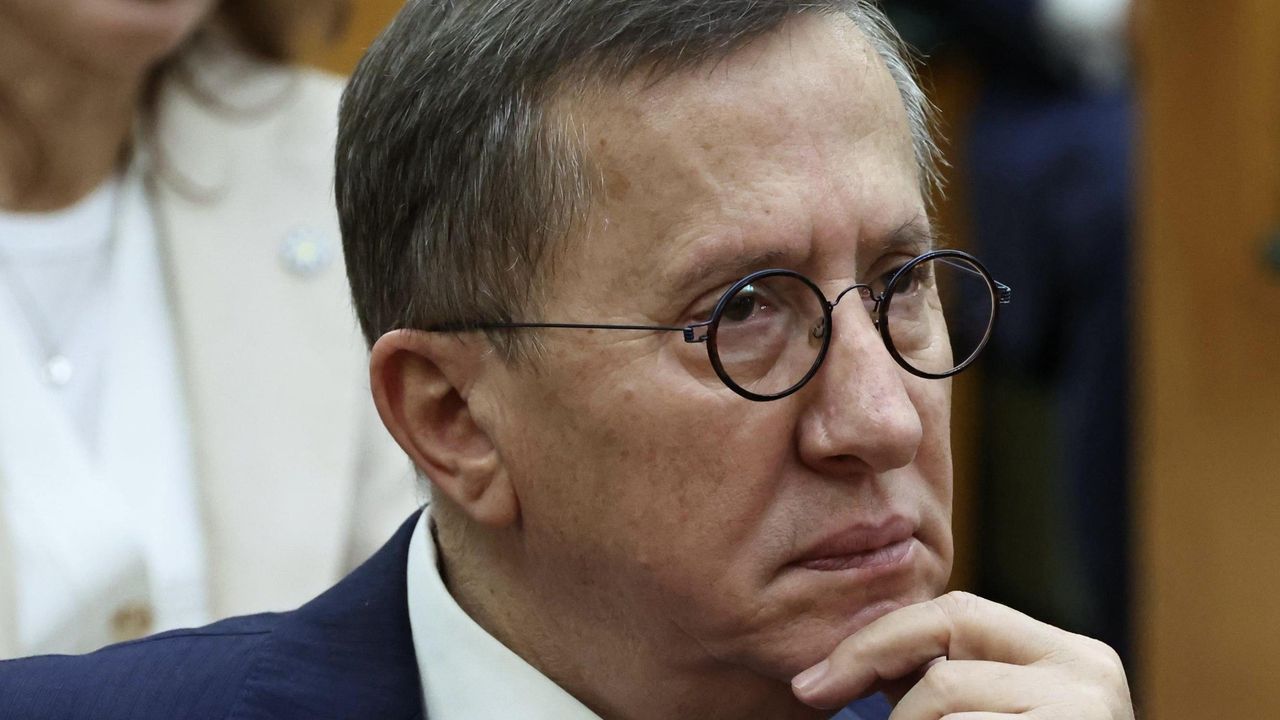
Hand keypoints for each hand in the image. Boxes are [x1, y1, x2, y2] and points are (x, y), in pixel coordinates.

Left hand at [790, 591, 1133, 718]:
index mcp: (1071, 656)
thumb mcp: (982, 713)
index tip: (814, 681)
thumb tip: (832, 671)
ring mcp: (1086, 711)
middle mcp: (1089, 671)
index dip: (876, 639)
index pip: (957, 612)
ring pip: (942, 695)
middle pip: (945, 654)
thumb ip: (939, 682)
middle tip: (831, 701)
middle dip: (877, 674)